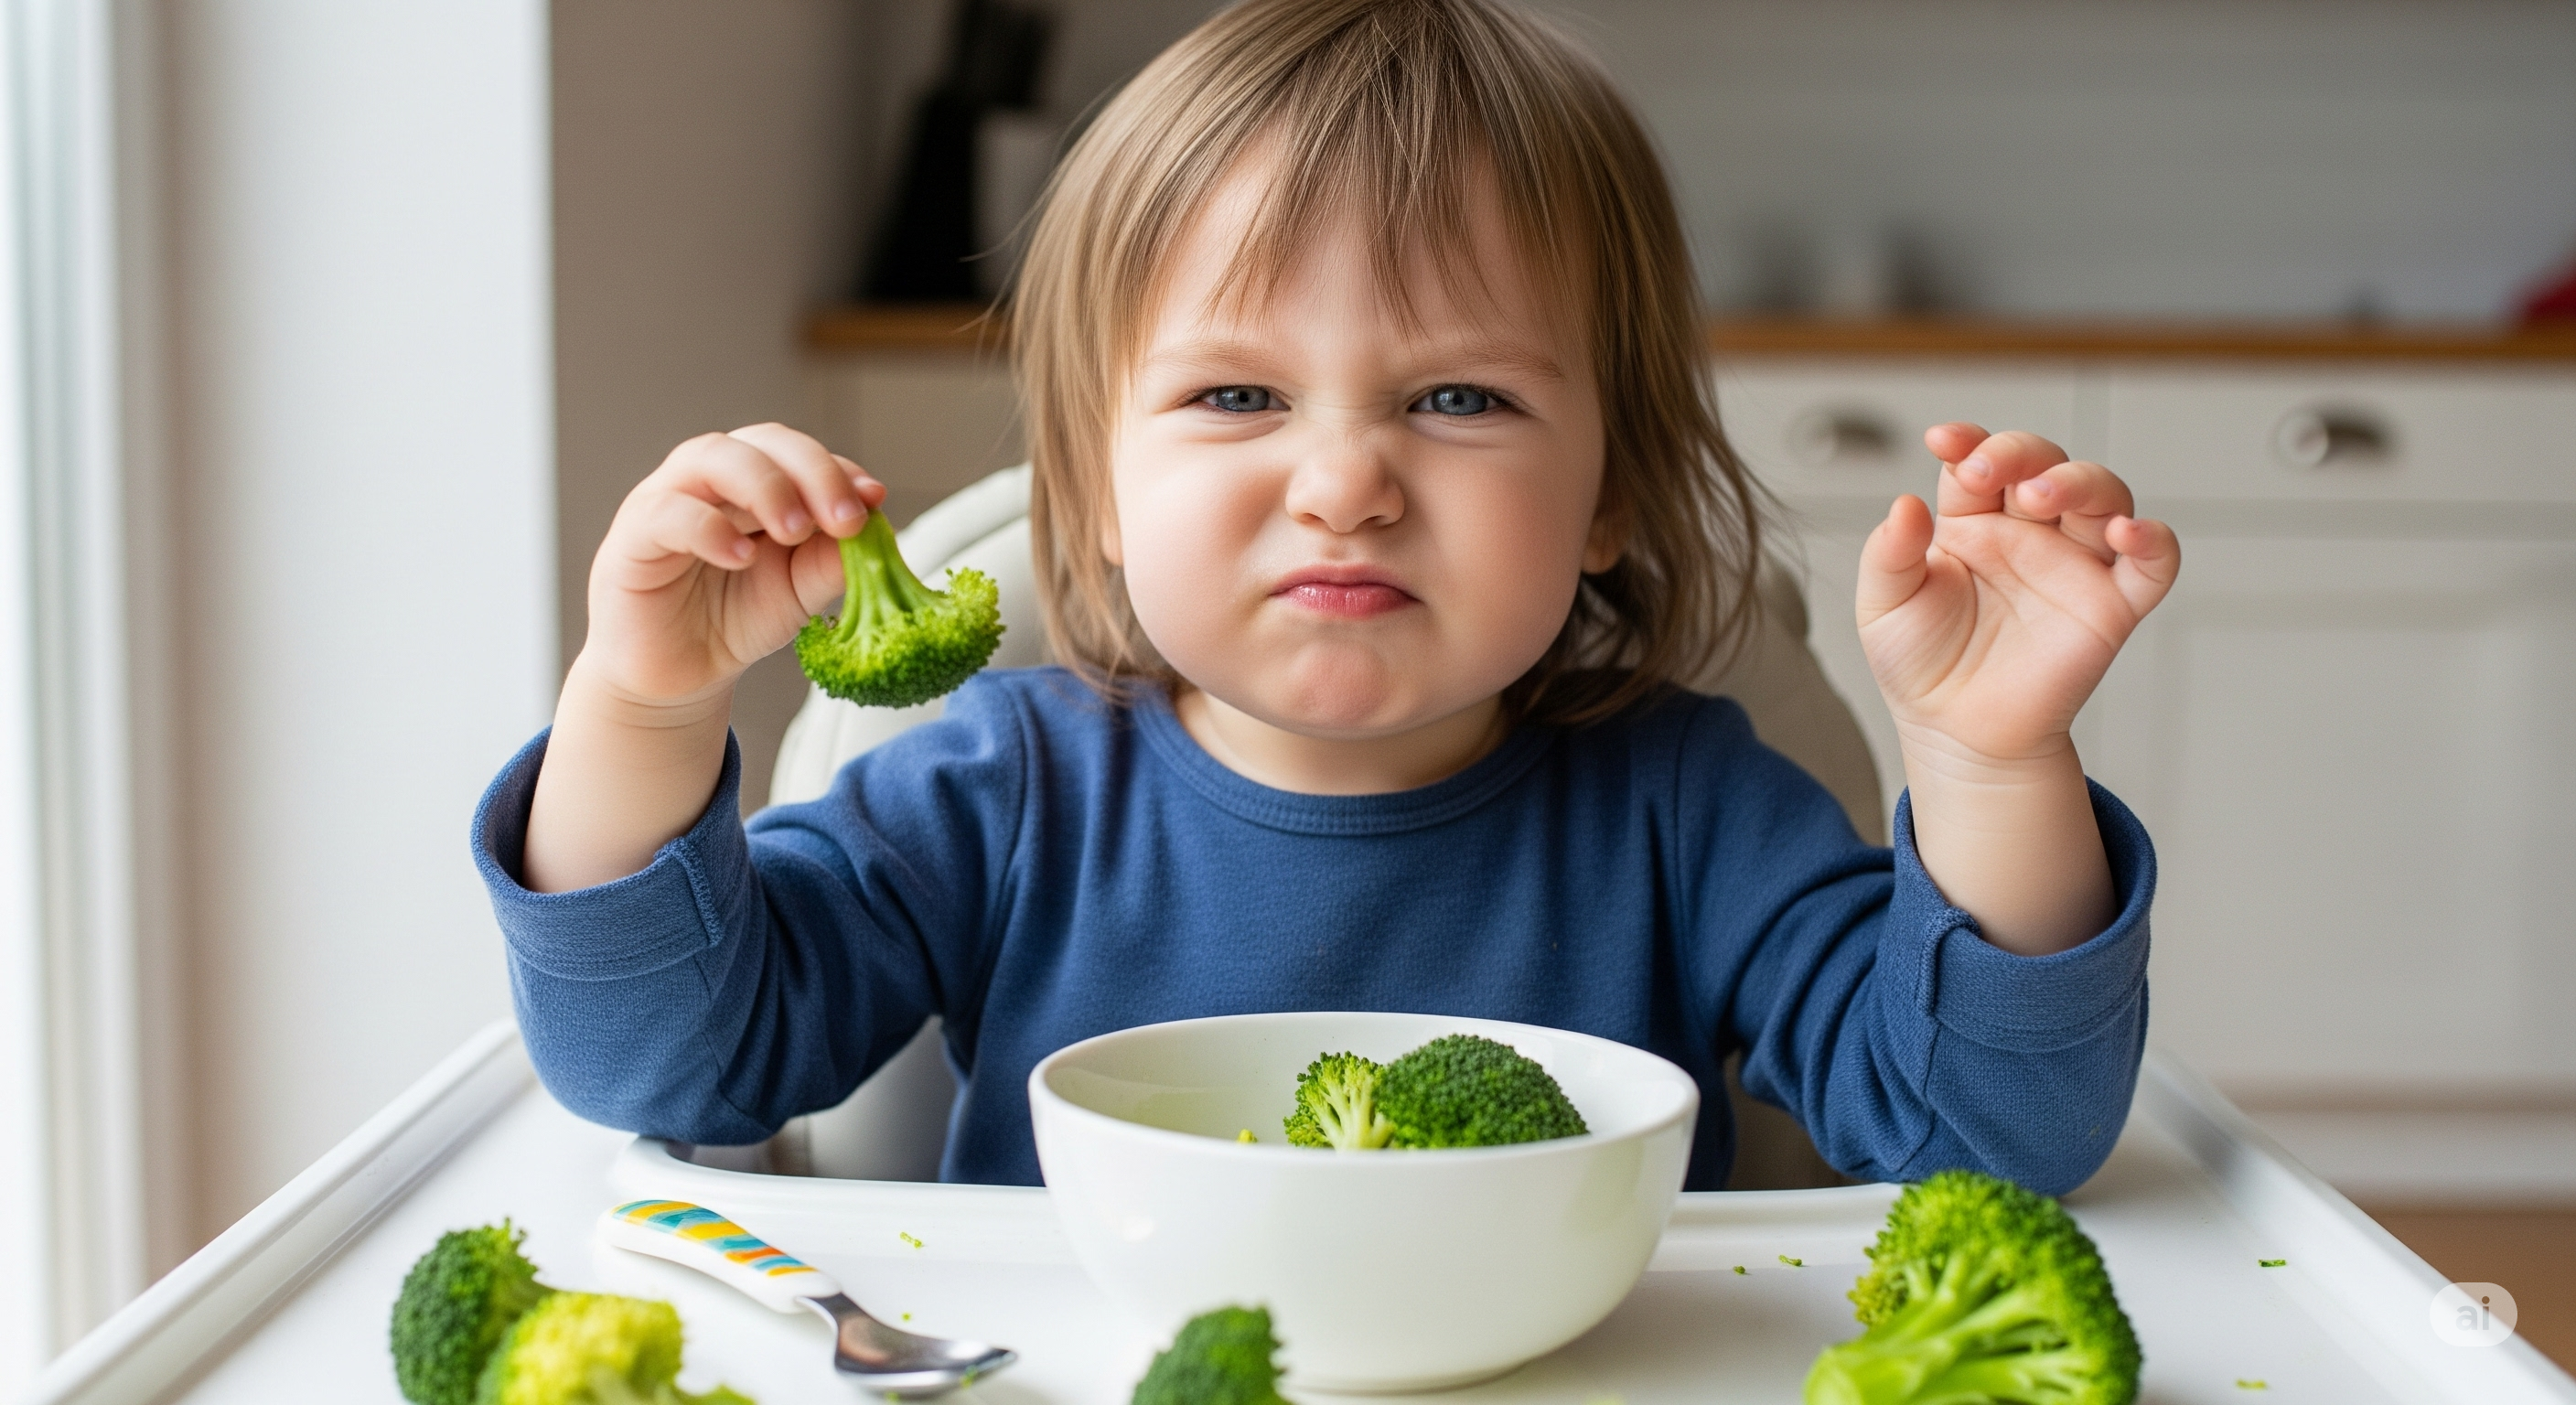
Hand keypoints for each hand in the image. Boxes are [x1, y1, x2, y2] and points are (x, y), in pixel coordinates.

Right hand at [577, 423, 883, 711]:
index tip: (875, 501)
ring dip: (765, 487)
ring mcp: (667, 498)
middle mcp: (712, 479)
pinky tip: (740, 556)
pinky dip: (708, 527)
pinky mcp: (632, 535)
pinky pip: (667, 512)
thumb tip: (877, 527)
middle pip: (763, 442)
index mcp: (756, 483)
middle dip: (813, 473)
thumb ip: (831, 561)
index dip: (839, 471)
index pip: (800, 454)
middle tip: (845, 520)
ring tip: (796, 531)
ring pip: (712, 457)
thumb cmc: (734, 619)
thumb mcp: (798, 593)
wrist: (679, 675)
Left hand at [1857, 424, 2179, 768]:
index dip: (1968, 442)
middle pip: (2046, 463)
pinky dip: (2154, 540)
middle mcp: (2030, 533)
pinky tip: (2127, 532)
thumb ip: (1890, 554)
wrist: (1957, 734)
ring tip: (2039, 496)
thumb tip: (1905, 503)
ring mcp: (2075, 565)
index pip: (1980, 462)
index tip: (1943, 440)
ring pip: (2104, 495)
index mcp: (1974, 522)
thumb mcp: (1885, 607)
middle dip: (2021, 453)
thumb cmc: (1921, 666)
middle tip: (1990, 473)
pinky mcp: (2113, 606)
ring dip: (2080, 481)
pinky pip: (2154, 562)